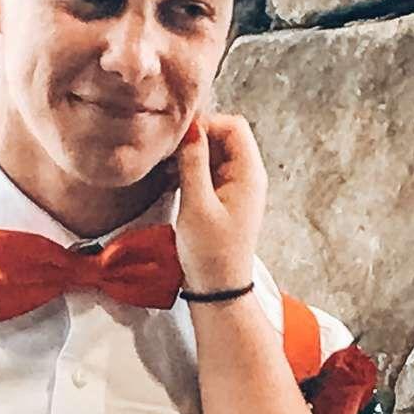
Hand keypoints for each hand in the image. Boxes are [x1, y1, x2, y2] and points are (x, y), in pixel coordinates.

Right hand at [174, 113, 266, 292]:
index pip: (234, 126)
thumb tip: (189, 128)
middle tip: (167, 154)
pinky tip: (169, 181)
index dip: (207, 124)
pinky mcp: (222, 198)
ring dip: (189, 156)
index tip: (178, 139)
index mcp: (249, 173)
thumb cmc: (210, 251)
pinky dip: (189, 171)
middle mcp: (246, 175)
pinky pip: (207, 171)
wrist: (218, 289)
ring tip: (165, 170)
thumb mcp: (197, 204)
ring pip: (212, 153)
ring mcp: (235, 186)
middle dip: (195, 139)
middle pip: (223, 136)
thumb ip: (193, 163)